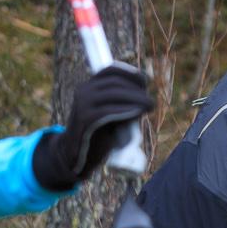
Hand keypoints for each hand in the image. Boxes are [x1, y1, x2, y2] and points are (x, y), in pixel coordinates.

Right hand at [30, 63, 153, 191]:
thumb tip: (145, 96)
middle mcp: (84, 91)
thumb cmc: (98, 136)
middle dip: (136, 89)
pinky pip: (109, 110)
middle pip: (115, 82)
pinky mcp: (85, 118)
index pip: (111, 70)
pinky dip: (127, 109)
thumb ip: (121, 103)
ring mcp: (83, 103)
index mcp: (88, 86)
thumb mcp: (110, 114)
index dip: (131, 74)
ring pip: (114, 93)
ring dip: (136, 98)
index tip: (145, 82)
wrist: (76, 157)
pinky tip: (138, 112)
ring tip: (149, 106)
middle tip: (150, 101)